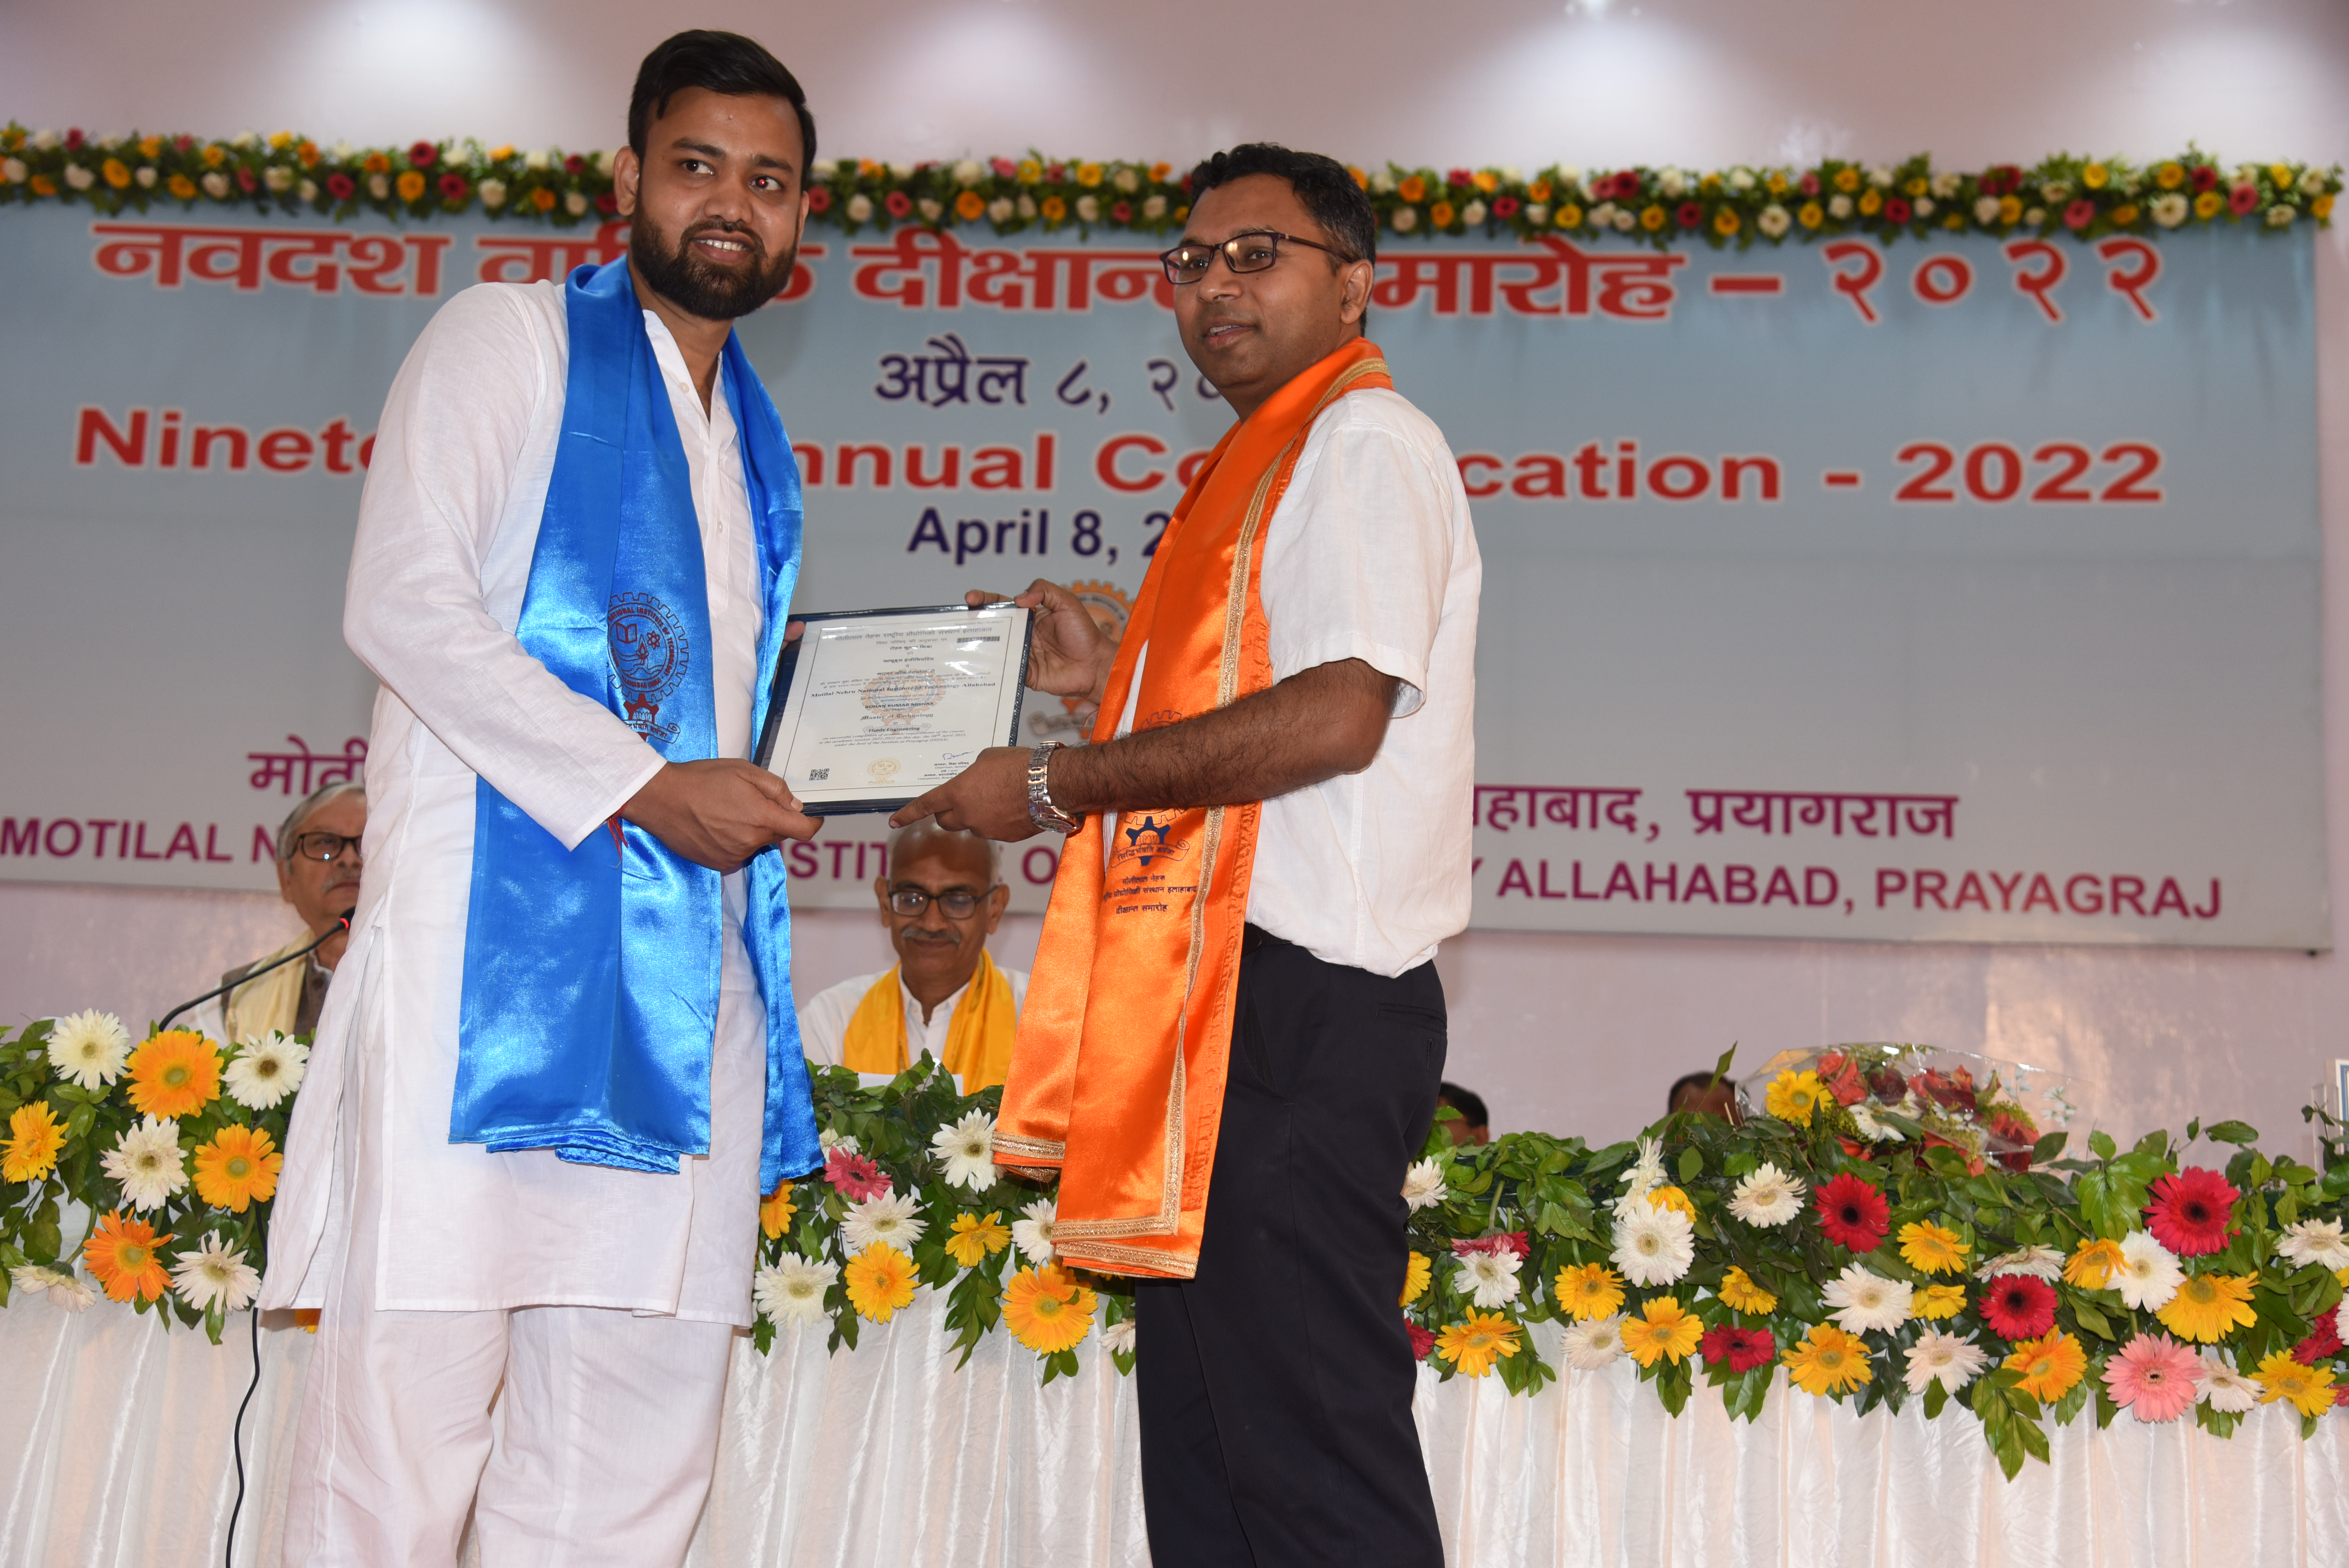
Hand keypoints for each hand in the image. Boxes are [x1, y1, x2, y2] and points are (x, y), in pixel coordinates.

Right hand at [621, 759, 819, 872]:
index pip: (803, 831)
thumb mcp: (744, 771)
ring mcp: (733, 856)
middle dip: (773, 820)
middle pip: (777, 835)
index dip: (813, 823)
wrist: (661, 798)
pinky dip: (733, 840)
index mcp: (761, 818)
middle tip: (751, 801)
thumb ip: (776, 789)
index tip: (813, 817)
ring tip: (726, 810)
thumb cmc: (702, 779)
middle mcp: (750, 843)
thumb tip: (796, 806)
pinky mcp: (717, 863)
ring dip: (751, 831)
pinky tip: (715, 824)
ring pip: (756, 844)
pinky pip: (737, 853)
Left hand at [890, 746, 1042, 840]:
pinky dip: (1000, 822)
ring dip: (980, 815)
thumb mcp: (987, 759)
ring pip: (974, 826)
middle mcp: (967, 816)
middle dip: (948, 814)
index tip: (894, 820)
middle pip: (946, 822)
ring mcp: (987, 830)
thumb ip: (972, 775)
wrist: (1050, 783)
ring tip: (1003, 798)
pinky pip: (996, 831)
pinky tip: (1016, 807)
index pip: (925, 805)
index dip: (908, 813)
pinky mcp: (1006, 838)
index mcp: (957, 793)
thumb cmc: (1018, 764)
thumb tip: (974, 784)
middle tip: (961, 802)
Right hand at [966, 581, 1116, 706]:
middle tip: (961, 619)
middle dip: (974, 622)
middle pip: (993, 626)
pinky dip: (995, 668)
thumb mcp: (1067, 602)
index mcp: (1030, 616)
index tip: (971, 598)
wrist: (1095, 665)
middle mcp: (1022, 634)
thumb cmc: (1084, 633)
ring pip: (995, 649)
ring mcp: (1022, 654)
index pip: (1002, 604)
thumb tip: (1019, 598)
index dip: (985, 600)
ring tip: (963, 641)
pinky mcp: (1025, 674)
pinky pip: (1006, 670)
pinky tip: (982, 664)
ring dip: (979, 645)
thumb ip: (1044, 590)